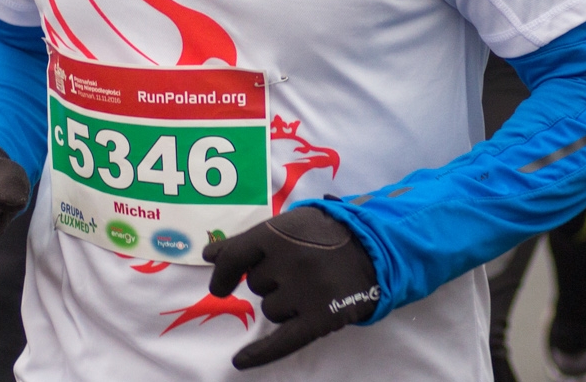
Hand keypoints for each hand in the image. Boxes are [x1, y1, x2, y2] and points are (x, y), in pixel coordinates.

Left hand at [204, 206, 378, 369]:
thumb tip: (208, 256)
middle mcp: (289, 262)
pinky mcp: (320, 318)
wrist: (376, 249)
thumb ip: (248, 239)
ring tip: (309, 286)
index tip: (220, 286)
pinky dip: (260, 354)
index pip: (235, 257)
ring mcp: (305, 292)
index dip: (223, 273)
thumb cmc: (326, 233)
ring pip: (270, 310)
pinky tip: (239, 361)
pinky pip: (282, 341)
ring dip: (283, 303)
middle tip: (299, 267)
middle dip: (270, 280)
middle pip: (256, 285)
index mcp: (278, 234)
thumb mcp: (289, 224)